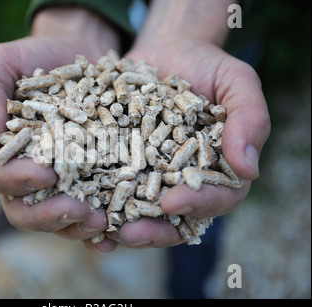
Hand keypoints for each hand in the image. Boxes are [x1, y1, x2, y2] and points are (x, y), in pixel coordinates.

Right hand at [0, 7, 119, 247]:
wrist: (79, 52)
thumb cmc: (35, 58)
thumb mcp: (2, 63)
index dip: (14, 181)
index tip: (44, 173)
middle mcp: (25, 173)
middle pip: (23, 211)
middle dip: (47, 215)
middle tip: (76, 209)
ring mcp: (57, 181)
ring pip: (57, 219)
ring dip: (76, 226)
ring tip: (101, 221)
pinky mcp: (87, 181)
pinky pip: (90, 209)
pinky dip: (100, 224)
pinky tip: (115, 229)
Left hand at [94, 36, 269, 250]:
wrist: (166, 53)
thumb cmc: (207, 67)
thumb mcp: (235, 82)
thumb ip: (249, 120)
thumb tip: (249, 168)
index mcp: (218, 172)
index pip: (215, 199)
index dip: (197, 204)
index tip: (174, 202)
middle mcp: (183, 182)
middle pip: (172, 219)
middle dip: (151, 229)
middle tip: (128, 233)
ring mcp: (150, 178)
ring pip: (137, 213)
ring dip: (117, 224)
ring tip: (97, 227)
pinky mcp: (121, 168)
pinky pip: (108, 190)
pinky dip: (95, 201)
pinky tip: (77, 206)